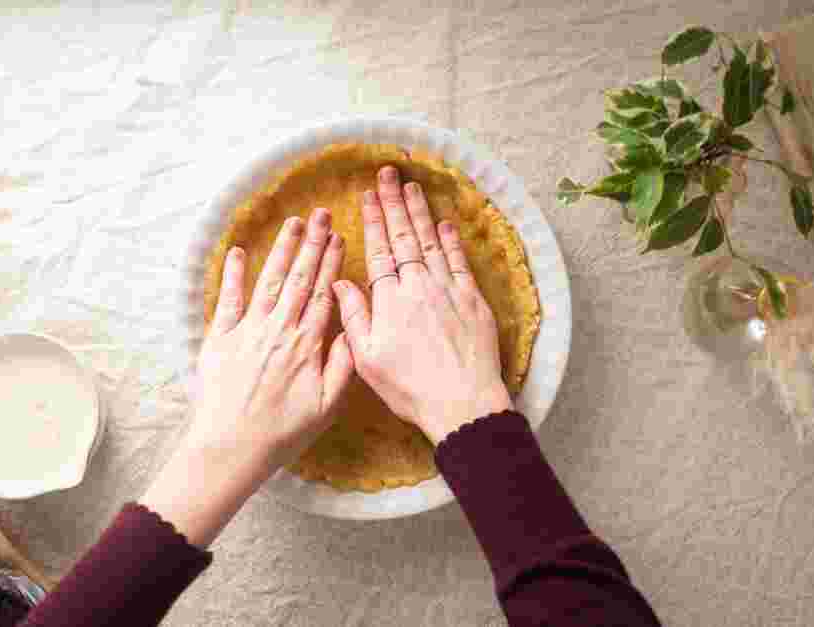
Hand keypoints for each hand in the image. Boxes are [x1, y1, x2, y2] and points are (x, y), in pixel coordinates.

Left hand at [189, 207, 352, 465]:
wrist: (231, 447)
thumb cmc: (282, 432)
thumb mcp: (326, 406)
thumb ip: (342, 365)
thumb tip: (351, 329)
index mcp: (306, 345)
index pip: (323, 294)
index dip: (331, 263)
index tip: (339, 237)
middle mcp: (278, 329)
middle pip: (298, 278)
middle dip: (311, 243)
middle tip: (320, 214)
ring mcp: (248, 331)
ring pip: (269, 280)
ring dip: (281, 249)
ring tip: (292, 222)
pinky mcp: (220, 338)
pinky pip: (228, 299)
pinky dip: (232, 274)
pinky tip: (237, 251)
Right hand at [332, 166, 511, 444]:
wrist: (462, 402)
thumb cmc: (410, 387)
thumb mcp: (368, 358)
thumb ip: (353, 316)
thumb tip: (340, 282)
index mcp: (390, 301)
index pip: (379, 251)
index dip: (373, 220)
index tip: (367, 195)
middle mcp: (419, 287)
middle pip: (404, 237)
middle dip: (394, 203)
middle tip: (388, 174)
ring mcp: (449, 291)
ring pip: (432, 242)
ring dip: (420, 213)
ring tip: (412, 187)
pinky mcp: (473, 301)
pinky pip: (460, 263)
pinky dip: (452, 241)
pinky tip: (445, 224)